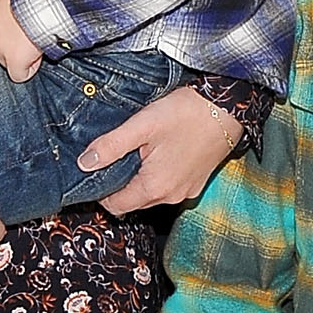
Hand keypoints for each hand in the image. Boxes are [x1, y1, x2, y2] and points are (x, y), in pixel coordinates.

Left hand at [0, 0, 42, 82]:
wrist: (46, 3)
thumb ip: (5, 12)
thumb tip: (10, 16)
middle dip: (6, 49)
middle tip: (22, 39)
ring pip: (6, 64)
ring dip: (19, 57)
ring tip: (33, 42)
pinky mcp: (14, 62)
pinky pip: (19, 75)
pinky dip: (28, 69)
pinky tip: (35, 56)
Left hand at [91, 84, 244, 213]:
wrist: (228, 107)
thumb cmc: (186, 114)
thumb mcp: (142, 125)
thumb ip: (110, 146)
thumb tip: (84, 164)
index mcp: (154, 187)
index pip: (115, 206)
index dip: (100, 191)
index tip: (97, 170)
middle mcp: (171, 197)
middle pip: (133, 201)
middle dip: (120, 185)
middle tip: (116, 156)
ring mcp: (187, 191)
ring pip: (151, 194)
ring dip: (140, 180)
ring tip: (138, 151)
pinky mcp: (198, 182)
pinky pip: (170, 187)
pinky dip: (160, 176)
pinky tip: (160, 153)